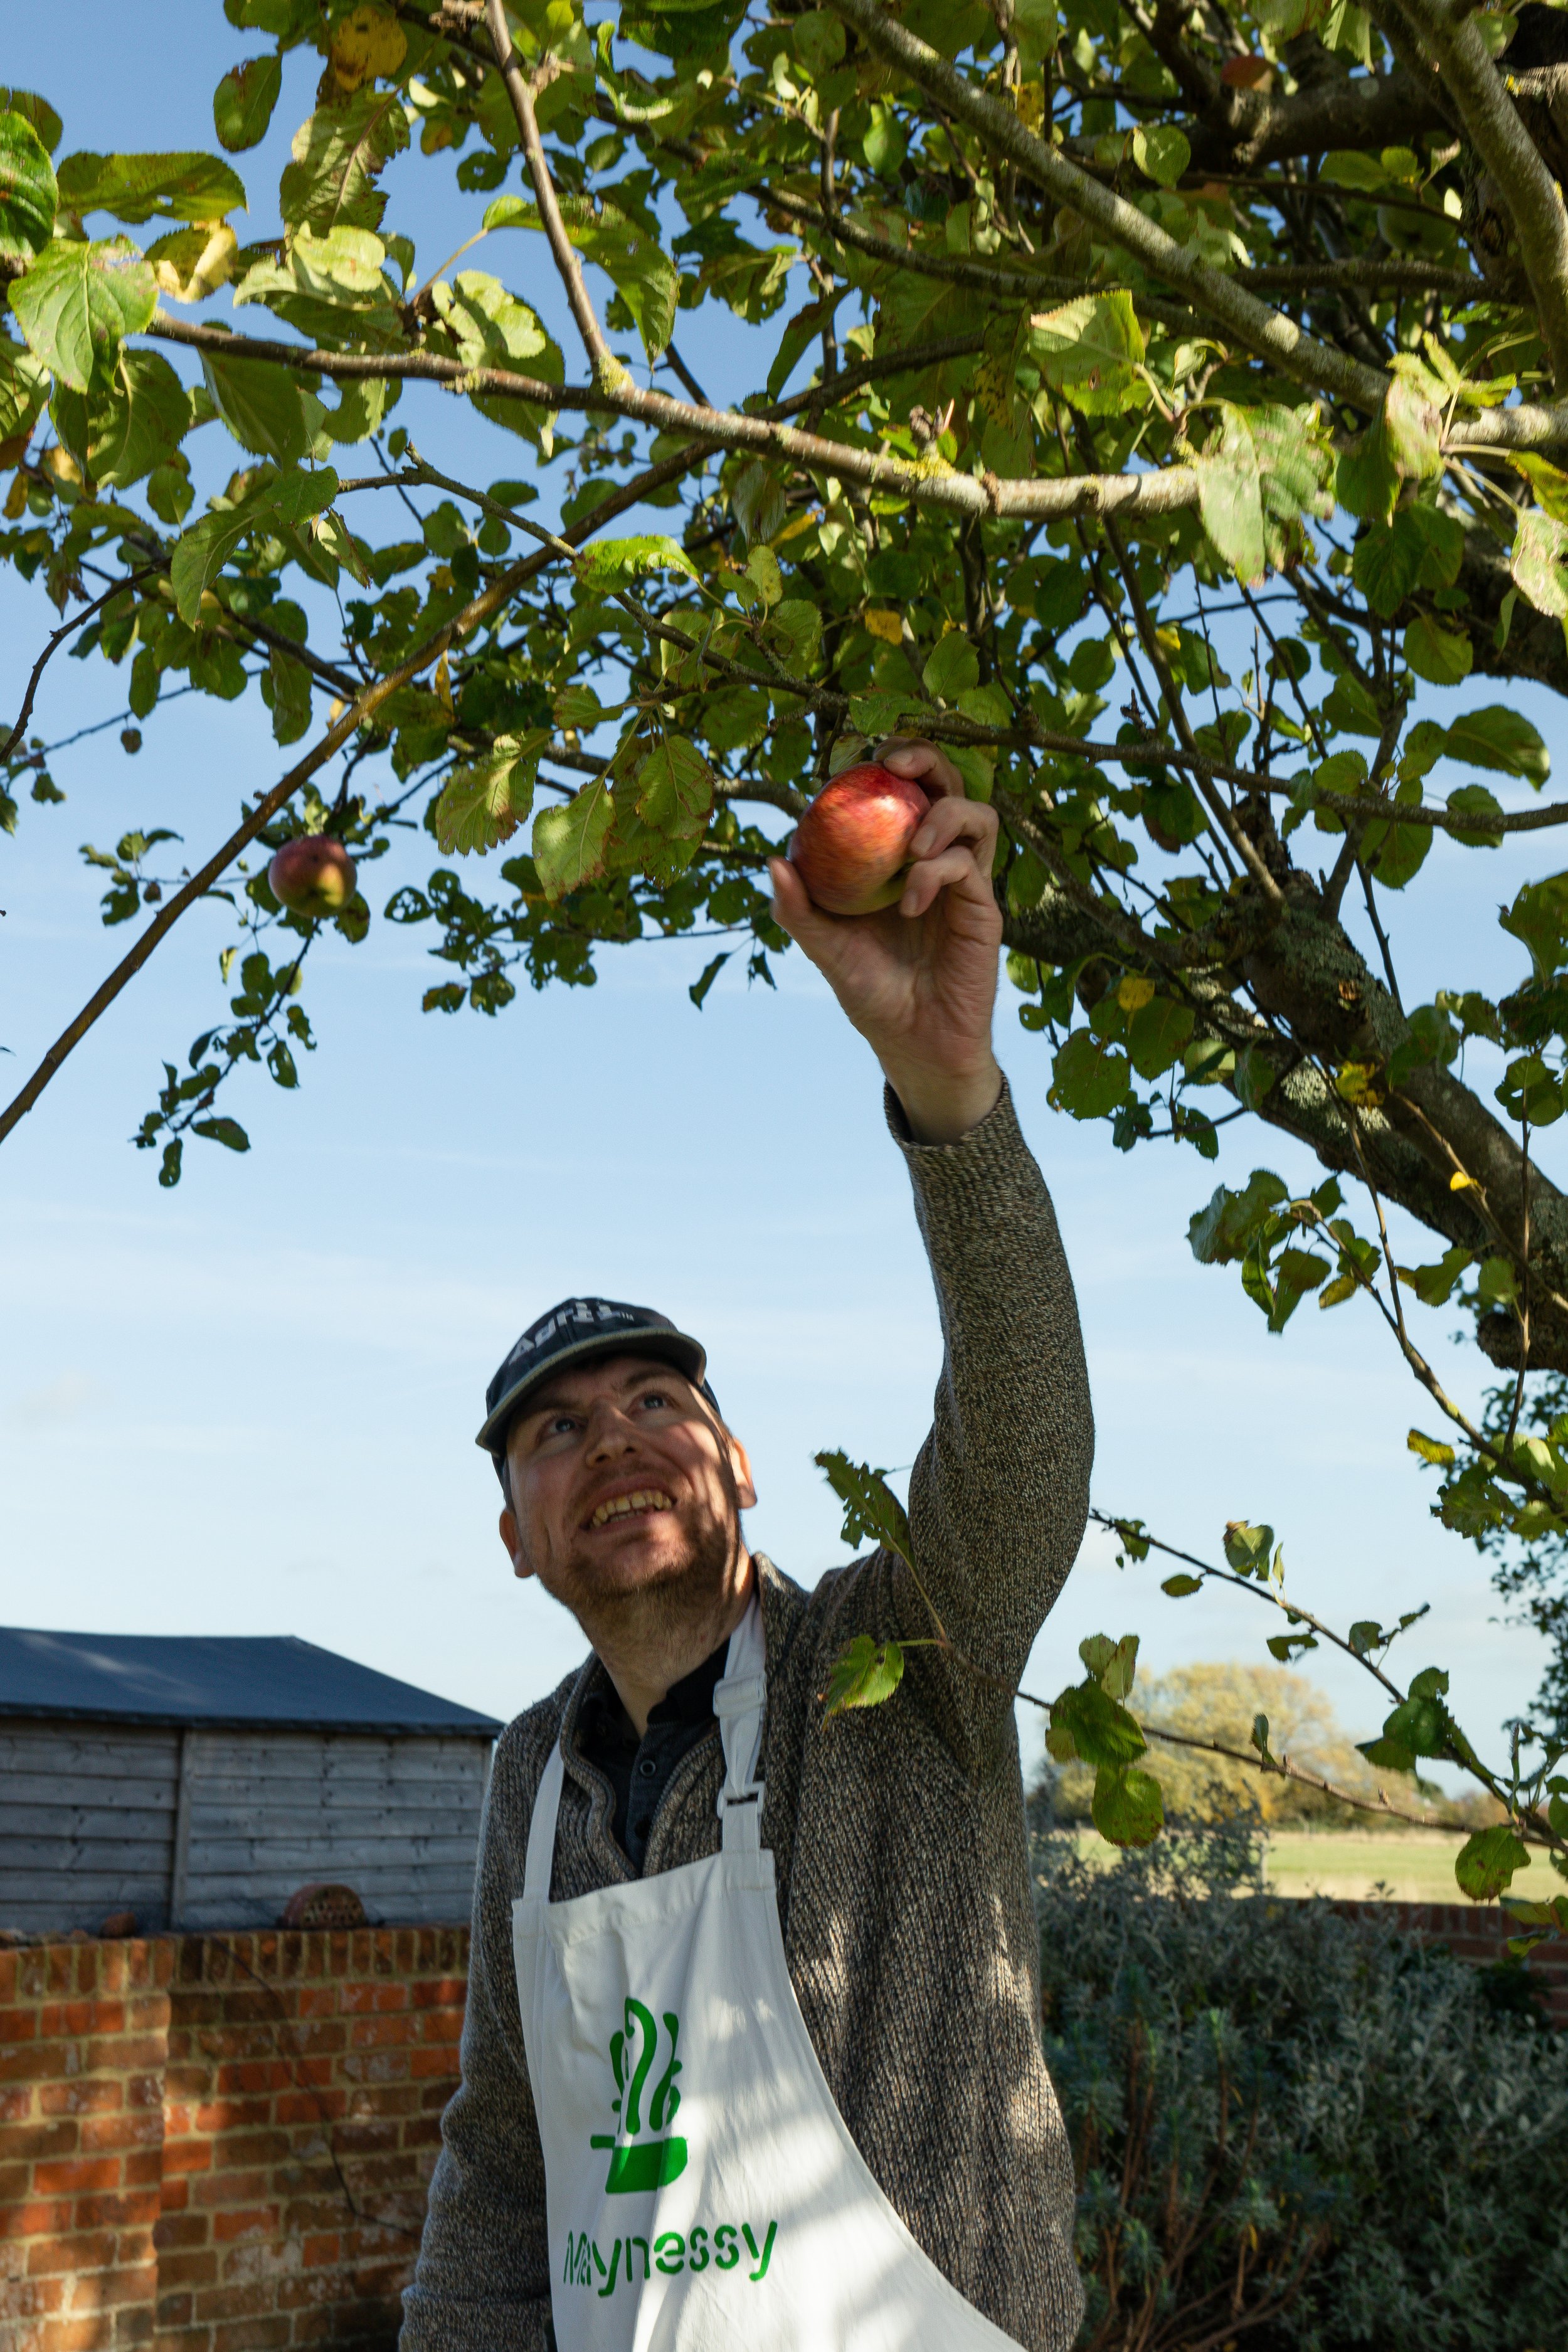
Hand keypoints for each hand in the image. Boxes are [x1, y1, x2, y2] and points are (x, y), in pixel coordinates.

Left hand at [770, 739, 1002, 1143]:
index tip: (861, 760)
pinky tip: (910, 901)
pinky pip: (969, 867)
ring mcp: (965, 884)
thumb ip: (798, 910)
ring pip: (977, 815)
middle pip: (947, 787)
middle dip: (928, 760)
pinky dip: (937, 872)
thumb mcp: (826, 949)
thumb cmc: (872, 994)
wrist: (914, 1044)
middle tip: (896, 763)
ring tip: (911, 848)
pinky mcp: (984, 909)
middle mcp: (938, 862)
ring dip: (943, 815)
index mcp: (900, 861)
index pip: (903, 794)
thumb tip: (773, 859)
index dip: (890, 766)